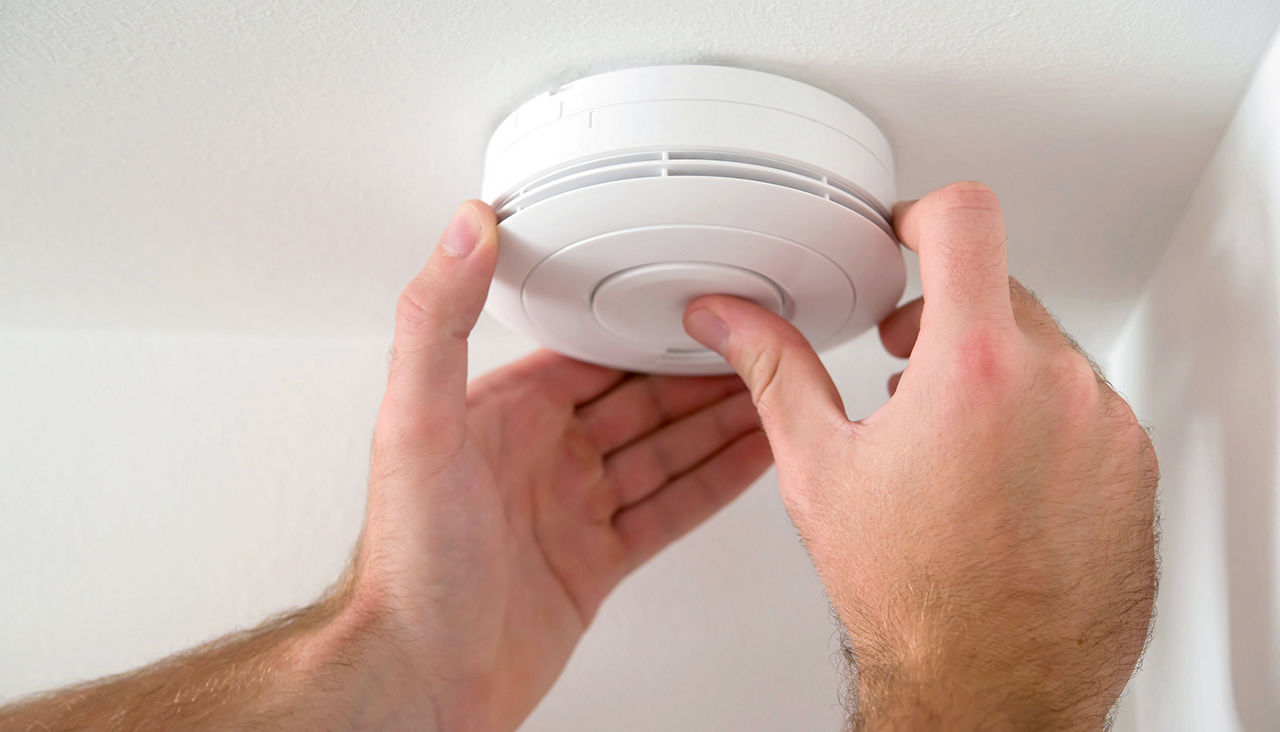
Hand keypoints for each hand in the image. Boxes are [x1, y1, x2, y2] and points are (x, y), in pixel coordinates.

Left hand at [339, 200, 772, 729]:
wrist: (425, 676)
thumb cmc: (410, 563)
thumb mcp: (416, 421)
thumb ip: (437, 320)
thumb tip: (463, 228)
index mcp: (503, 414)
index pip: (590, 352)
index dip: (646, 326)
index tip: (693, 299)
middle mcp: (540, 457)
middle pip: (639, 399)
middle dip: (698, 372)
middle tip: (758, 342)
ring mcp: (571, 510)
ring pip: (664, 451)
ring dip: (719, 421)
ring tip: (774, 391)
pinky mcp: (595, 560)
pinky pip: (670, 509)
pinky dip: (715, 483)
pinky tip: (751, 458)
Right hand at [682, 182, 1158, 727]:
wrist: (992, 686)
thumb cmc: (912, 597)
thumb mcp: (820, 468)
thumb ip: (776, 370)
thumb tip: (731, 320)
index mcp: (973, 369)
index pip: (966, 220)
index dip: (924, 213)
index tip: (907, 235)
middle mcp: (1056, 386)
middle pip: (1001, 287)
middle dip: (946, 314)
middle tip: (904, 365)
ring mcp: (1105, 426)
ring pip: (1045, 349)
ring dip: (995, 370)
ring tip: (949, 436)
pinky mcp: (1132, 465)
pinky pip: (1086, 404)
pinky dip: (1040, 417)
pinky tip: (997, 476)